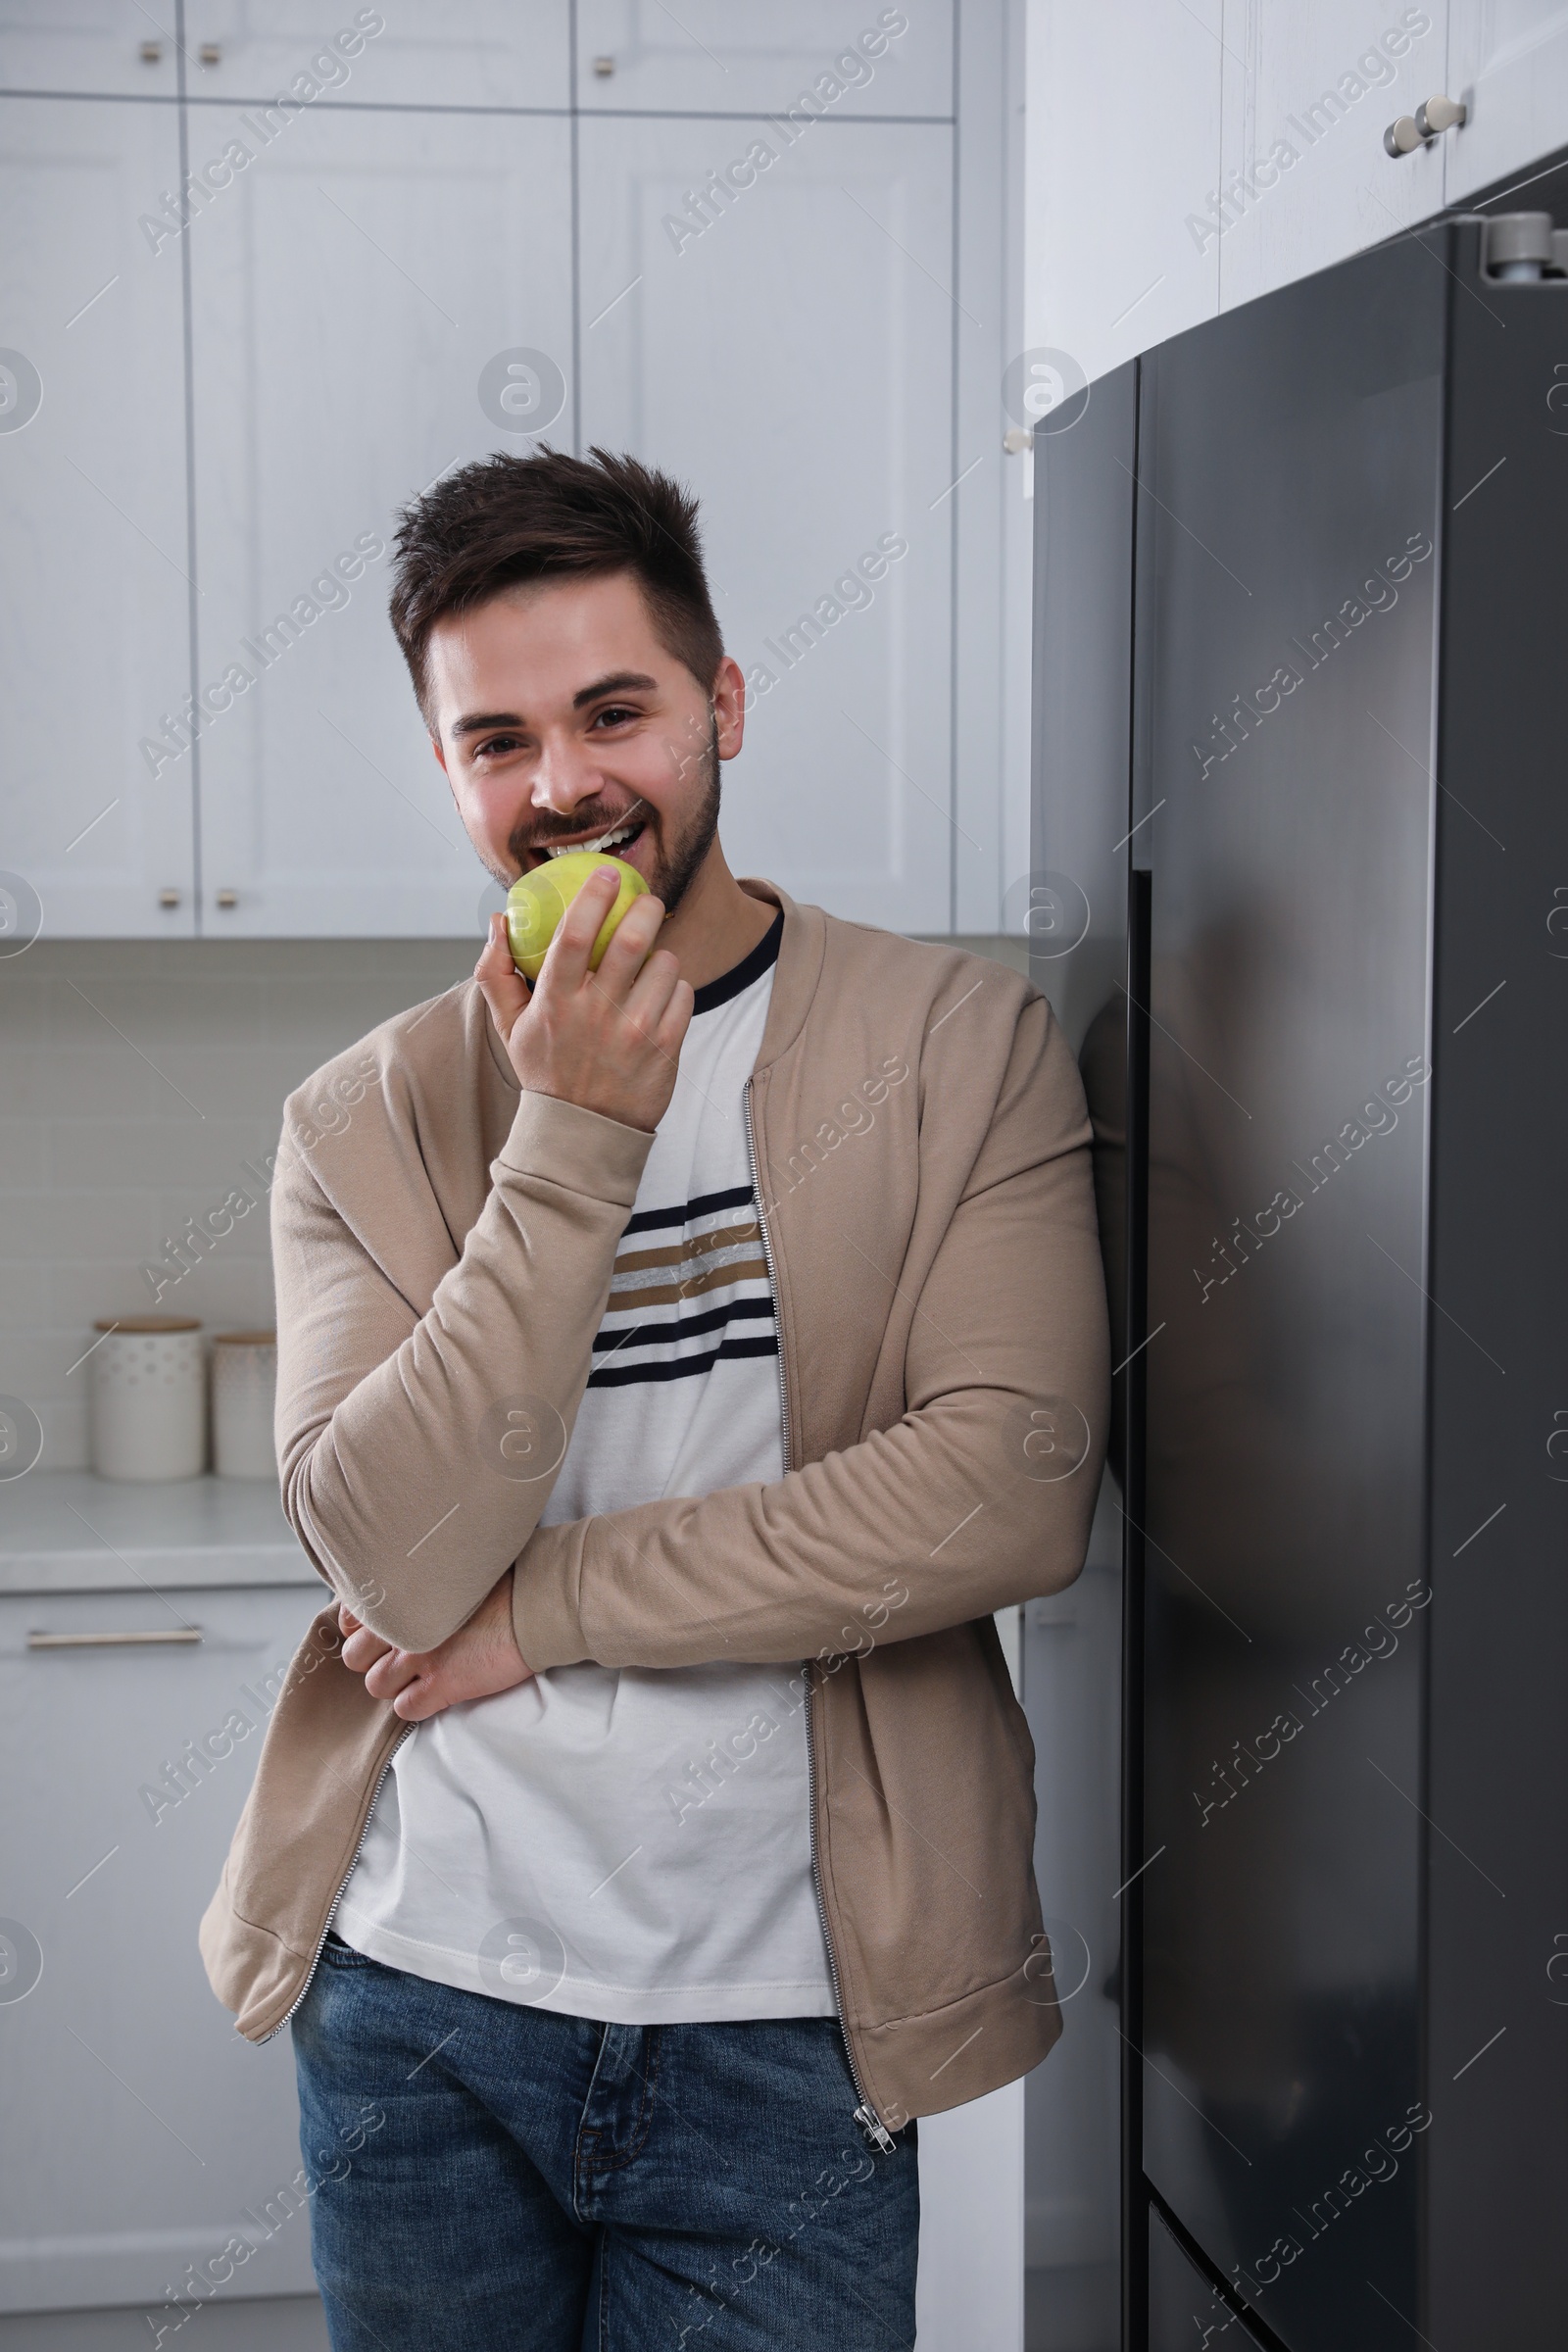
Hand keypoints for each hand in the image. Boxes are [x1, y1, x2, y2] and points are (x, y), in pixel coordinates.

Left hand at [337, 1571, 533, 1721]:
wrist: (537, 1602)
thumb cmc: (502, 1582)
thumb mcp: (449, 1570)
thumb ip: (416, 1583)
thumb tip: (398, 1598)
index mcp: (401, 1591)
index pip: (350, 1620)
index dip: (365, 1632)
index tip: (385, 1634)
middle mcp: (402, 1623)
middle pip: (356, 1657)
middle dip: (375, 1660)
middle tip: (403, 1657)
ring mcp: (419, 1655)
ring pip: (376, 1686)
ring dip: (396, 1684)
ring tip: (423, 1675)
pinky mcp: (442, 1683)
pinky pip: (406, 1709)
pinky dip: (418, 1705)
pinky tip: (439, 1690)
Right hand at [475, 867, 692, 1133]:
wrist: (582, 1132)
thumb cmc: (547, 1071)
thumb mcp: (510, 1027)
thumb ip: (496, 973)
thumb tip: (498, 921)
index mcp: (555, 1002)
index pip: (574, 935)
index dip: (593, 897)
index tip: (606, 874)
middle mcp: (596, 1015)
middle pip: (631, 941)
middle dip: (644, 909)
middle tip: (646, 901)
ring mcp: (634, 1033)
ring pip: (664, 965)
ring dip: (660, 956)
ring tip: (647, 967)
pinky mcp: (665, 1049)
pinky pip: (683, 995)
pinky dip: (675, 989)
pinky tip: (659, 999)